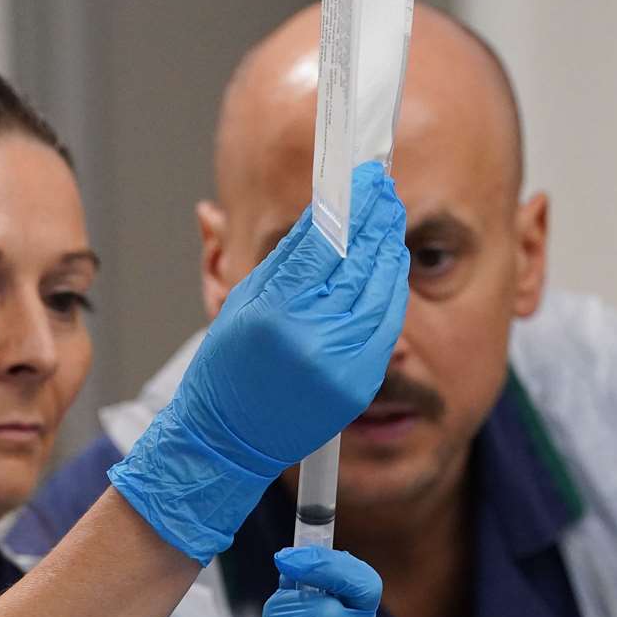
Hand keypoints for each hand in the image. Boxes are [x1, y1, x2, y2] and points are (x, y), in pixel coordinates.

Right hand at [109, 162, 408, 563]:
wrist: (229, 440)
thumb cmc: (226, 367)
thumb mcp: (242, 300)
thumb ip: (288, 257)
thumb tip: (326, 210)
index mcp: (274, 312)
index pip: (326, 241)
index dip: (352, 204)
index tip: (364, 177)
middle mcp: (311, 339)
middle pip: (360, 263)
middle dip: (377, 221)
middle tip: (385, 189)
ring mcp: (340, 366)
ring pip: (381, 291)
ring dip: (389, 250)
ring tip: (388, 220)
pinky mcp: (358, 385)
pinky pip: (385, 326)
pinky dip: (390, 290)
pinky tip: (389, 265)